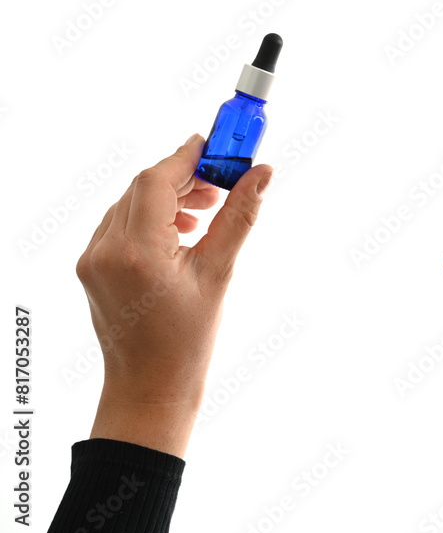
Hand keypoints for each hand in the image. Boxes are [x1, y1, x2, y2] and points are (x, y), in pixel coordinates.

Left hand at [77, 133, 272, 456]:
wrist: (149, 388)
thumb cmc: (188, 341)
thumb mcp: (219, 274)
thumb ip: (239, 217)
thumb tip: (261, 173)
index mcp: (138, 253)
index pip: (157, 180)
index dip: (188, 156)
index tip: (217, 145)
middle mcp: (106, 251)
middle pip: (142, 187)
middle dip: (183, 175)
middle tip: (222, 179)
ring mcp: (93, 259)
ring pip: (130, 203)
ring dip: (168, 196)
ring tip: (207, 210)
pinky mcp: (90, 267)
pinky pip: (120, 223)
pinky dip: (150, 216)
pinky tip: (181, 231)